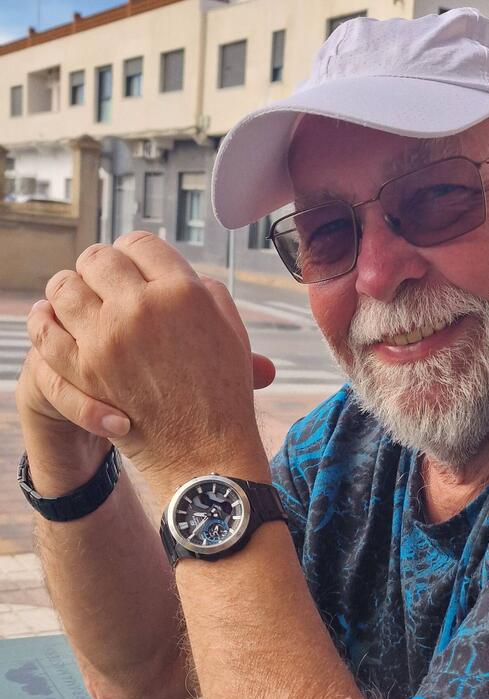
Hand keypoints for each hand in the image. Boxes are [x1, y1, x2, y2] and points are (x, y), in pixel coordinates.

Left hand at [25, 232, 276, 493]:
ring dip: (69, 290)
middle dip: (98, 268)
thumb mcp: (232, 332)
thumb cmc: (224, 395)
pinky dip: (45, 322)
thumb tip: (179, 275)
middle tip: (102, 283)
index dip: (133, 253)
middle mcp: (141, 308)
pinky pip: (47, 331)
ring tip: (76, 301)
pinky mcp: (83, 371)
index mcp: (182, 292)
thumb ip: (207, 293)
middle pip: (98, 259)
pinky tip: (52, 321)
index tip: (132, 267)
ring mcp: (107, 339)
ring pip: (65, 287)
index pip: (140, 244)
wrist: (206, 454)